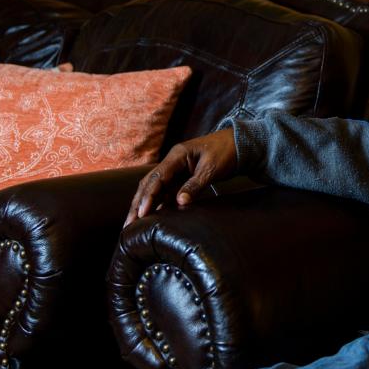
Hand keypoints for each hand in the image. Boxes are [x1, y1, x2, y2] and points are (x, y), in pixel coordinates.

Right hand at [124, 129, 238, 225]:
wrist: (239, 144)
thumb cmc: (226, 152)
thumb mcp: (211, 168)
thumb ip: (195, 185)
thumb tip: (180, 202)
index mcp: (177, 155)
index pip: (157, 177)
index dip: (148, 196)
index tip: (142, 213)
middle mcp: (172, 162)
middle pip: (149, 183)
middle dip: (138, 203)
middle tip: (129, 223)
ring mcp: (176, 170)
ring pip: (155, 189)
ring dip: (145, 204)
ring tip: (134, 224)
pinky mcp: (182, 177)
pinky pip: (166, 191)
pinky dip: (158, 203)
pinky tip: (153, 217)